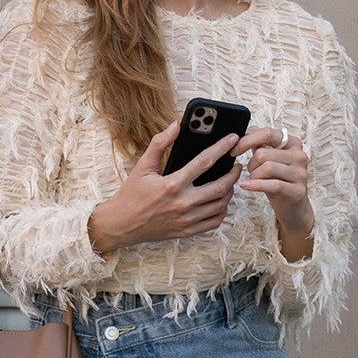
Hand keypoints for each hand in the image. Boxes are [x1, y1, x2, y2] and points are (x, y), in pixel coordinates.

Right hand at [87, 121, 240, 253]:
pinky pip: (214, 222)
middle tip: (236, 164)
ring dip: (229, 191)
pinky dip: (222, 210)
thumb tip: (176, 125)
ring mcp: (186, 220)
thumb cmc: (132, 194)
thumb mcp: (142, 166)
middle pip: (220, 187)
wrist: (121, 224)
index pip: (204, 162)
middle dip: (233, 173)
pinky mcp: (187, 231)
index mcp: (172, 185)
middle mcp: (182, 204)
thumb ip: (159, 143)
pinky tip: (220, 201)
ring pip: (220, 205)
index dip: (221, 148)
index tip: (232, 139)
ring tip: (229, 181)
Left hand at [235, 125, 314, 258]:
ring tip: (253, 180)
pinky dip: (255, 185)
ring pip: (266, 168)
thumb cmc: (277, 180)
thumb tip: (244, 132)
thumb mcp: (268, 159)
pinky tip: (246, 185)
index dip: (247, 140)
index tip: (234, 150)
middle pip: (263, 153)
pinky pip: (272, 184)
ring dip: (254, 175)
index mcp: (292, 143)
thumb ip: (259, 144)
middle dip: (251, 164)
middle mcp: (299, 155)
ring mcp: (300, 173)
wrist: (293, 207)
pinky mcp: (297, 191)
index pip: (267, 133)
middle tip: (251, 172)